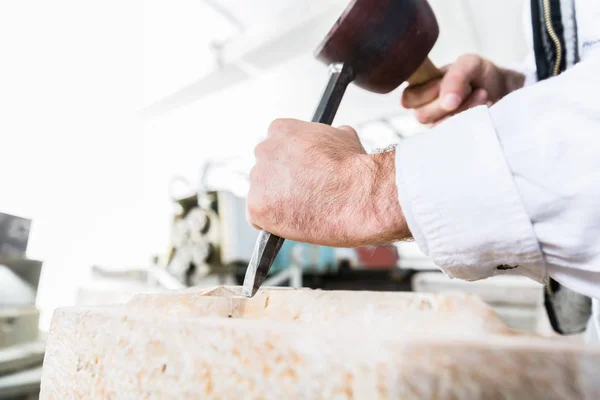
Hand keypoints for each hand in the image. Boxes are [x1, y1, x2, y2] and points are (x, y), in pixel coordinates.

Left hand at [247, 119, 408, 246]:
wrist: (358, 196)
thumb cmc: (355, 169)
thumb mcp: (344, 137)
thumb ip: (326, 138)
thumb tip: (333, 139)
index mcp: (281, 130)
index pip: (276, 146)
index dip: (290, 163)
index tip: (301, 175)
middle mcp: (264, 150)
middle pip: (266, 170)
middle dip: (280, 182)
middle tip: (301, 194)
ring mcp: (258, 179)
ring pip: (262, 194)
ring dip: (277, 202)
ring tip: (304, 210)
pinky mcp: (256, 207)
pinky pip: (259, 218)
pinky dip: (272, 223)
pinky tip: (292, 222)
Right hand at [402, 54, 524, 124]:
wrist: (506, 91)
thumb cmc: (481, 76)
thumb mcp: (470, 64)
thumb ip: (455, 76)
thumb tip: (447, 101)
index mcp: (422, 91)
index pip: (408, 98)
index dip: (426, 92)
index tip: (445, 82)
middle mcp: (427, 111)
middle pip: (422, 115)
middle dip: (448, 100)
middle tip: (469, 88)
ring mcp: (441, 126)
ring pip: (440, 126)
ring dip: (464, 108)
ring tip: (481, 95)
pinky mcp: (456, 138)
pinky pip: (456, 135)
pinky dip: (472, 119)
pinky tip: (483, 108)